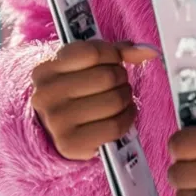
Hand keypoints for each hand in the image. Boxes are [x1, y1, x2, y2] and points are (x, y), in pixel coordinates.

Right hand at [31, 40, 156, 160]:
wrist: (52, 129)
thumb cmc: (73, 90)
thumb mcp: (85, 65)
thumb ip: (115, 52)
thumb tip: (149, 50)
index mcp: (46, 69)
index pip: (93, 52)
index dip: (113, 55)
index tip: (115, 61)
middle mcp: (46, 94)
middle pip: (107, 77)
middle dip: (122, 78)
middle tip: (120, 82)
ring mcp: (56, 121)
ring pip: (113, 101)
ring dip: (126, 98)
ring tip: (122, 97)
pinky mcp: (70, 144)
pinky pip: (114, 126)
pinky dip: (127, 118)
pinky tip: (124, 114)